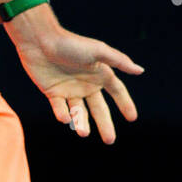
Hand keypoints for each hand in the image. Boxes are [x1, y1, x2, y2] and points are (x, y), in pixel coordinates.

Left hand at [13, 24, 143, 143]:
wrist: (40, 41)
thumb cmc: (70, 43)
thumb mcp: (98, 51)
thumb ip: (119, 61)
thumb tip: (140, 70)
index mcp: (99, 74)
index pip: (117, 92)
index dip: (125, 104)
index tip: (132, 118)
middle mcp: (86, 84)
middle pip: (99, 108)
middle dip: (105, 124)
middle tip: (110, 140)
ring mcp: (69, 89)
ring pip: (79, 112)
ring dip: (82, 122)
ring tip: (84, 133)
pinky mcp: (52, 93)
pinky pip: (59, 108)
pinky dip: (62, 114)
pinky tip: (65, 118)